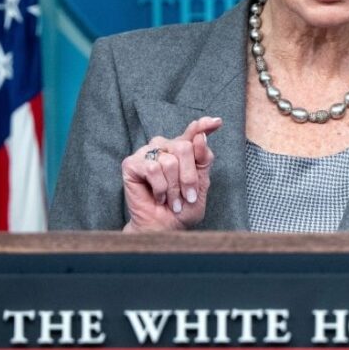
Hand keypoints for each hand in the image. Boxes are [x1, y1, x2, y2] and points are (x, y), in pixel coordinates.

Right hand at [120, 116, 220, 231]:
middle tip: (187, 197)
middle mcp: (165, 147)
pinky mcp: (132, 164)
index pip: (194, 132)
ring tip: (171, 200)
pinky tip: (158, 197)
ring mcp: (147, 153)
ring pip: (169, 160)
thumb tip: (200, 137)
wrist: (164, 227)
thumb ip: (203, 160)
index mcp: (183, 150)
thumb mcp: (202, 184)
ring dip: (173, 187)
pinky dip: (160, 187)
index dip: (204, 126)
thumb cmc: (183, 207)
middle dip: (188, 177)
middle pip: (184, 147)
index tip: (217, 122)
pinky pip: (153, 168)